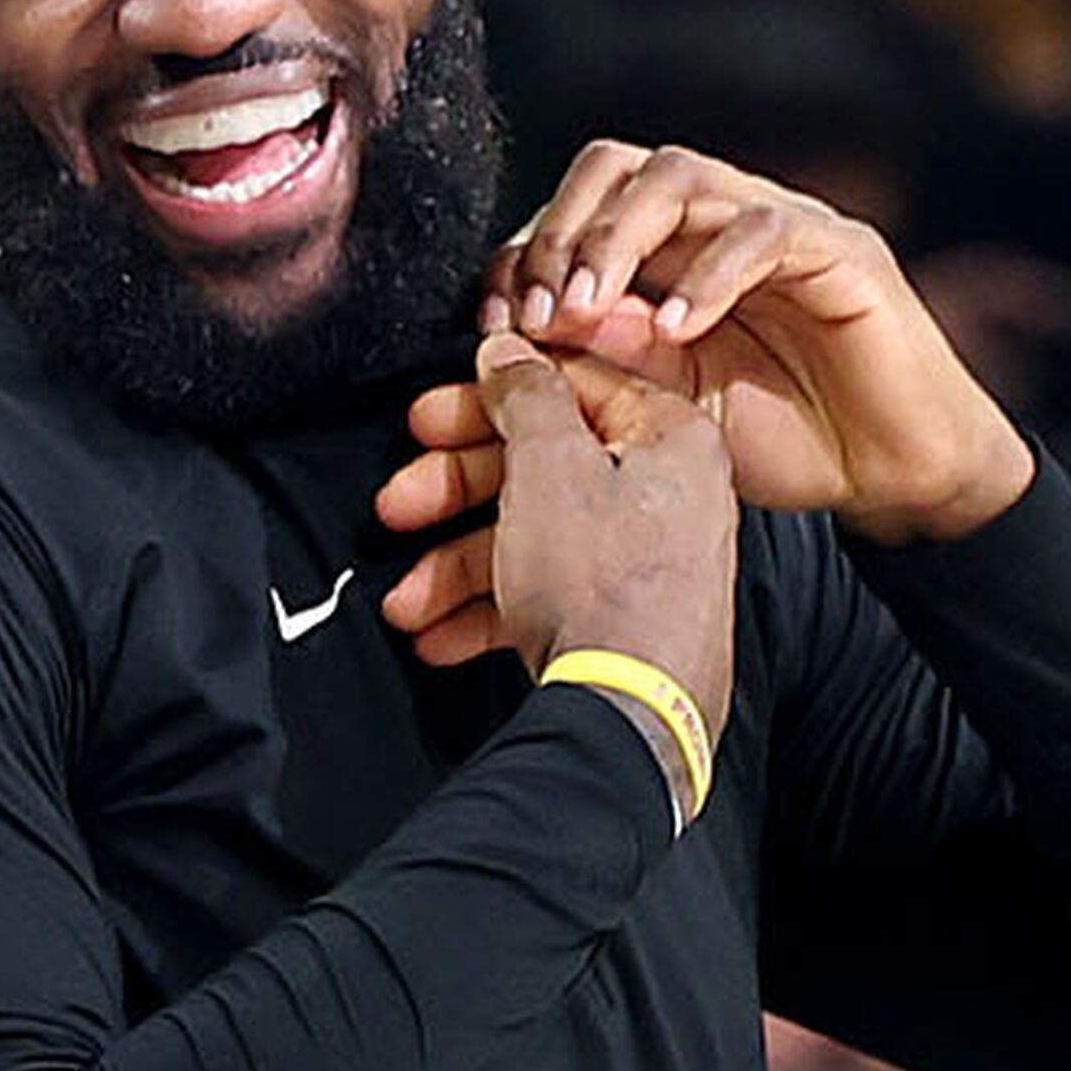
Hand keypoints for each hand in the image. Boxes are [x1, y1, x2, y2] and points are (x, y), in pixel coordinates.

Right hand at [372, 331, 736, 747]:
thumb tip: (508, 353)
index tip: (435, 413)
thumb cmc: (607, 590)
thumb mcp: (548, 467)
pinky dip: (487, 608)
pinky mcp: (622, 621)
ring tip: (406, 597)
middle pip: (541, 466)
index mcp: (670, 439)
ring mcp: (646, 562)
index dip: (491, 395)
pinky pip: (544, 594)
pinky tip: (438, 631)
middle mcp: (668, 495)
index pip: (573, 386)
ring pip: (531, 537)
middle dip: (454, 493)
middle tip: (401, 501)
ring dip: (455, 565)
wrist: (631, 716)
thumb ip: (524, 397)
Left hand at [476, 140, 1036, 539]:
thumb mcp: (671, 405)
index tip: (490, 324)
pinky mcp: (841, 251)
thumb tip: (530, 325)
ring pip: (682, 176)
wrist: (893, 474)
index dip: (525, 252)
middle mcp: (720, 221)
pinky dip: (708, 275)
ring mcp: (781, 225)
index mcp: (671, 251)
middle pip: (619, 167)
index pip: (581, 206)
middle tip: (530, 311)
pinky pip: (765, 232)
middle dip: (559, 232)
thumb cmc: (786, 435)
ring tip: (585, 310)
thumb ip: (609, 362)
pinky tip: (677, 328)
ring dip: (617, 238)